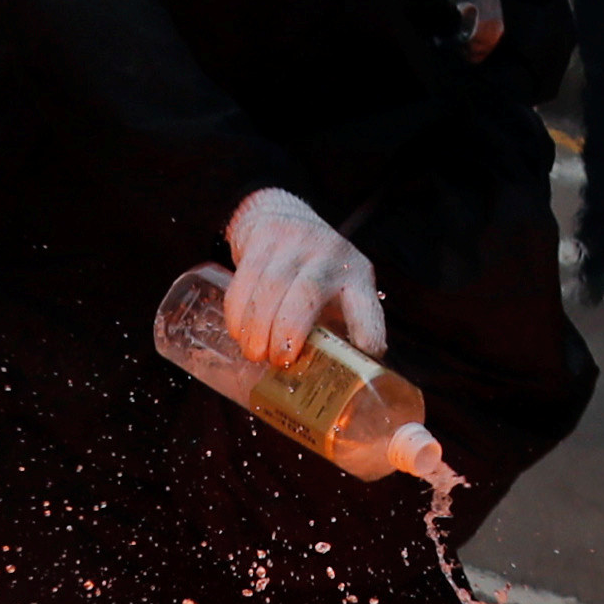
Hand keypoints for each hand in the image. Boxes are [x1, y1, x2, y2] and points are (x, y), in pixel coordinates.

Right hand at [223, 185, 382, 366]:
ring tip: (253, 353)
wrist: (280, 215)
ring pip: (271, 286)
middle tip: (278, 361)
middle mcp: (331, 257)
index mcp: (356, 279)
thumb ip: (333, 333)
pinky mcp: (264, 237)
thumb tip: (328, 389)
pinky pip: (245, 277)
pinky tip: (237, 331)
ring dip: (257, 326)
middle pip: (308, 294)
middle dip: (289, 331)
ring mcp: (296, 242)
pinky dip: (238, 310)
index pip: (366, 306)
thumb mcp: (335, 295)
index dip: (366, 331)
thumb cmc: (312, 274)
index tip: (362, 354)